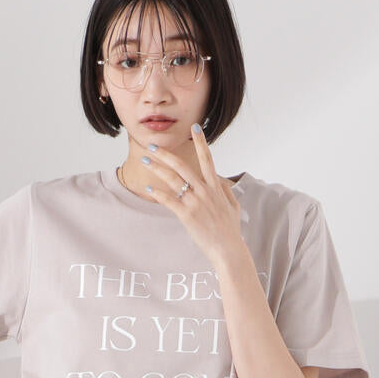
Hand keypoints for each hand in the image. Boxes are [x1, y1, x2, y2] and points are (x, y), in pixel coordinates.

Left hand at [140, 125, 244, 264]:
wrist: (228, 251)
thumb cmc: (231, 231)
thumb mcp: (234, 207)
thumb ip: (226, 191)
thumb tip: (220, 180)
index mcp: (216, 187)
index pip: (208, 159)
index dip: (201, 141)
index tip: (195, 126)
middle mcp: (205, 191)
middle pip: (183, 165)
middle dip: (166, 153)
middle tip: (153, 145)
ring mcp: (196, 202)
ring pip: (172, 179)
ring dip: (157, 168)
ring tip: (145, 161)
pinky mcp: (187, 215)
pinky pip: (168, 200)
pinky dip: (157, 194)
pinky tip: (148, 189)